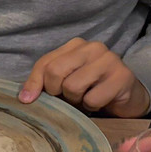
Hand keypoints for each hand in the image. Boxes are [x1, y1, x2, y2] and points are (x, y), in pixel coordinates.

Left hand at [19, 38, 149, 117]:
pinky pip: (92, 99)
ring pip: (73, 86)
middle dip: (56, 91)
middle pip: (55, 71)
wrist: (125, 96)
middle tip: (67, 96)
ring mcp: (109, 59)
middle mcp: (92, 47)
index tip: (28, 100)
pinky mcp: (122, 76)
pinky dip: (92, 106)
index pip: (44, 63)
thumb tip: (25, 97)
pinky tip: (100, 100)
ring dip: (76, 100)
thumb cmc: (89, 88)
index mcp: (75, 45)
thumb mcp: (63, 82)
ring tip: (86, 96)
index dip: (33, 83)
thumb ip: (43, 82)